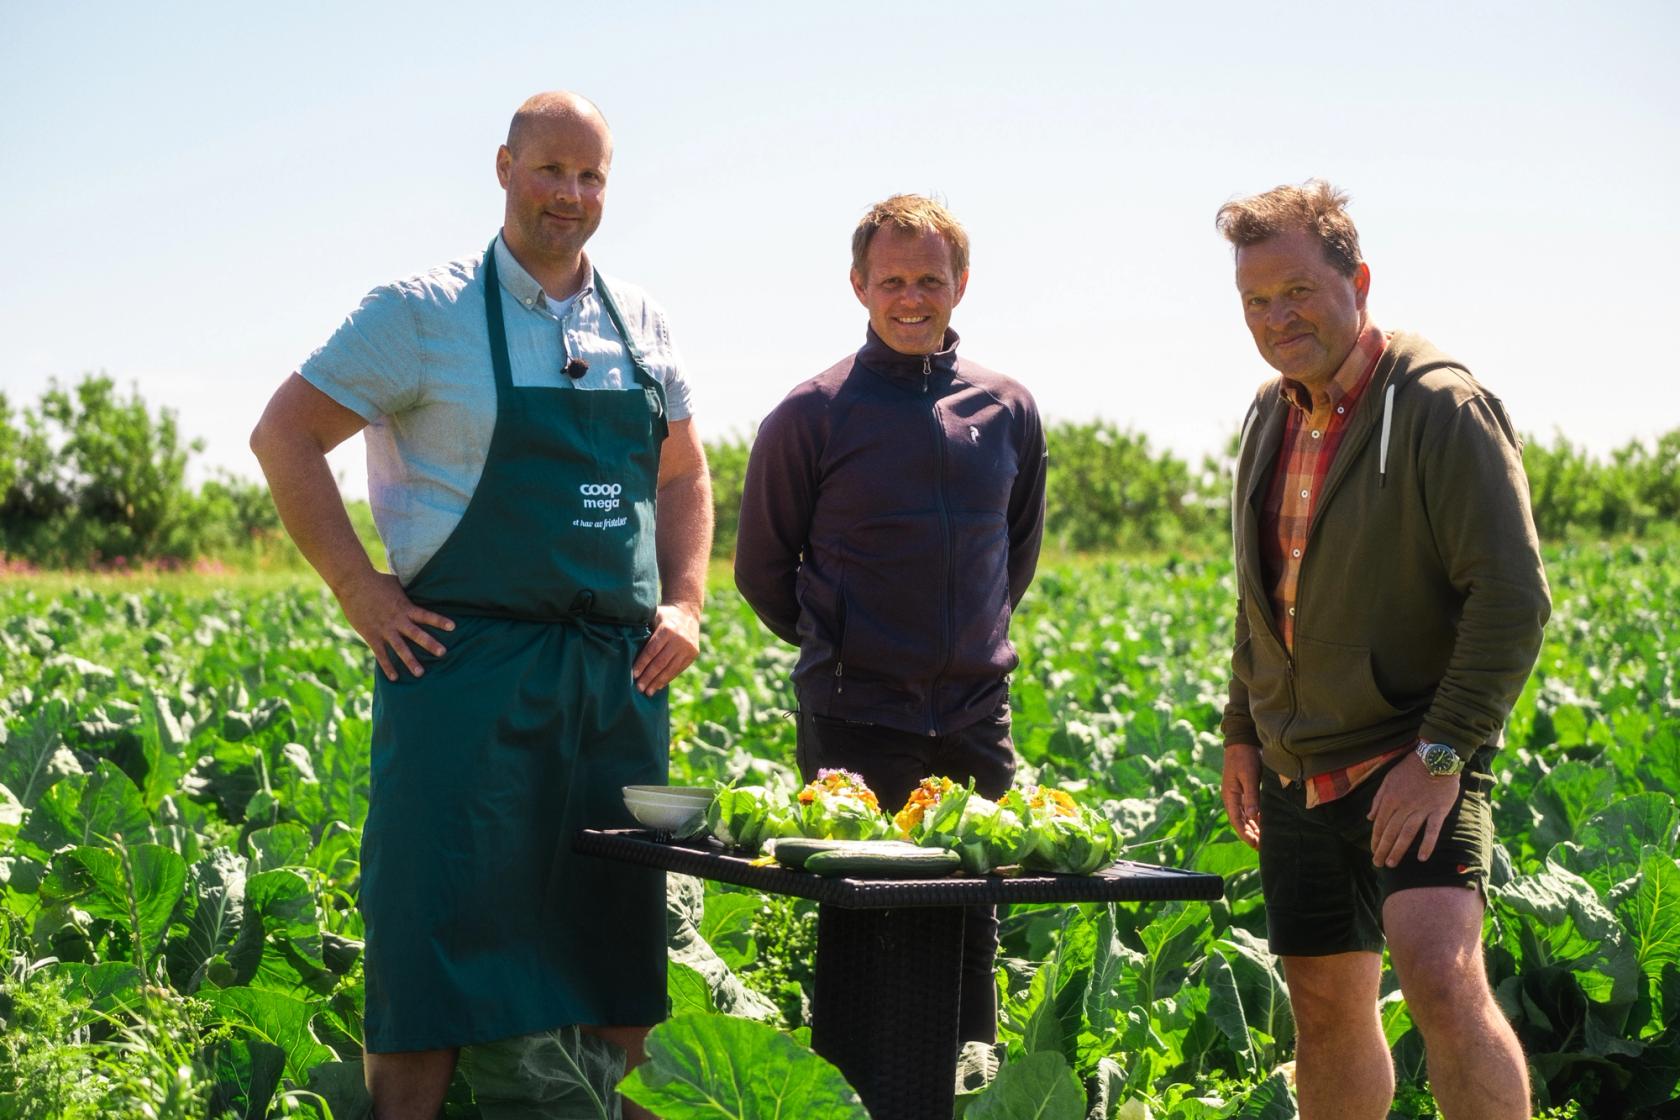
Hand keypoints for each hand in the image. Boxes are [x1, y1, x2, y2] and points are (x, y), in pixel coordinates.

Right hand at [335, 571, 453, 681]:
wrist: (353, 583)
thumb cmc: (376, 580)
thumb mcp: (397, 583)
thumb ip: (409, 590)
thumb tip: (422, 583)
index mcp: (405, 607)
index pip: (426, 615)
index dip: (439, 621)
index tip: (453, 627)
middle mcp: (397, 620)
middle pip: (416, 634)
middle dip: (430, 644)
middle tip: (443, 653)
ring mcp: (384, 629)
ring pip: (400, 648)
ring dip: (410, 661)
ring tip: (420, 673)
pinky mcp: (371, 636)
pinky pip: (381, 654)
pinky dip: (388, 666)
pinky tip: (394, 678)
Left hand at [632, 602, 700, 694]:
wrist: (687, 612)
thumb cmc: (663, 616)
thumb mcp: (653, 616)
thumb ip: (643, 629)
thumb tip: (624, 645)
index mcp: (667, 628)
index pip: (652, 650)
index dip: (642, 663)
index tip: (633, 675)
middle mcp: (680, 639)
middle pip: (661, 662)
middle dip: (649, 676)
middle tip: (639, 688)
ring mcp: (688, 647)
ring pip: (670, 668)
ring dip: (658, 682)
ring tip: (648, 692)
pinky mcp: (693, 654)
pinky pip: (678, 669)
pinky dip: (667, 679)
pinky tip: (658, 686)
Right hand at [1221, 743, 1262, 848]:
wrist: (1242, 741)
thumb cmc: (1245, 757)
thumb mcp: (1249, 776)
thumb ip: (1251, 796)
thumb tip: (1253, 817)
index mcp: (1230, 796)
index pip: (1236, 820)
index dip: (1245, 834)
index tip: (1255, 844)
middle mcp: (1232, 797)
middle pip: (1241, 821)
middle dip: (1250, 834)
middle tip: (1262, 847)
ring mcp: (1238, 794)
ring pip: (1245, 816)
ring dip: (1253, 828)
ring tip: (1263, 840)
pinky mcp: (1246, 789)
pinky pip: (1250, 809)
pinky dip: (1256, 818)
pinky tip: (1264, 824)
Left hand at [1368, 752, 1460, 866]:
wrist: (1436, 758)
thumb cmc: (1410, 768)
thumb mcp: (1388, 779)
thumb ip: (1378, 800)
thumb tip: (1369, 818)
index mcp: (1390, 799)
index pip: (1380, 824)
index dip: (1375, 839)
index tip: (1373, 851)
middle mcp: (1404, 806)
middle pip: (1391, 832)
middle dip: (1383, 849)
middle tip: (1378, 864)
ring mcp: (1422, 809)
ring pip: (1407, 834)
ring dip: (1398, 850)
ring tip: (1392, 864)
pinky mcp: (1439, 811)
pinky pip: (1432, 830)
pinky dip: (1427, 844)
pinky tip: (1421, 858)